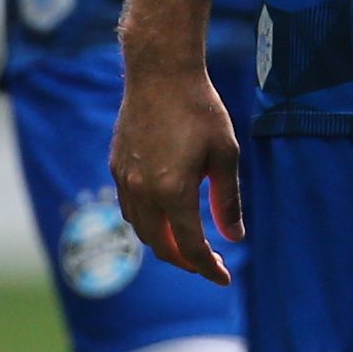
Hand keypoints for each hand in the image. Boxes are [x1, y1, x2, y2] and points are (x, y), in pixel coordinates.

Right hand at [111, 53, 243, 286]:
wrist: (160, 73)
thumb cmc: (200, 109)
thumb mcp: (225, 155)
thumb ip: (228, 200)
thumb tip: (235, 237)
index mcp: (172, 192)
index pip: (190, 247)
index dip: (208, 268)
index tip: (224, 278)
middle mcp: (143, 192)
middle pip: (162, 246)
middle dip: (186, 261)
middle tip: (208, 264)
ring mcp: (125, 180)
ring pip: (142, 230)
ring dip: (165, 244)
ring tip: (188, 244)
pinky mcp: (117, 167)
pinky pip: (130, 209)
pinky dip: (149, 223)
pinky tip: (166, 216)